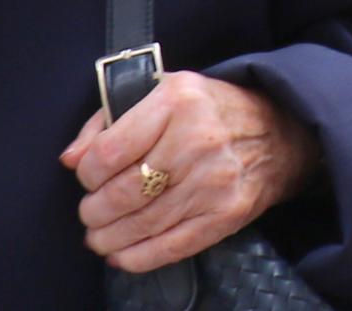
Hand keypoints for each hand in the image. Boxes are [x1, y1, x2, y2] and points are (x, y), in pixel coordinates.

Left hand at [61, 72, 318, 272]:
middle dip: (94, 210)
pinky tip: (122, 254)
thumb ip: (109, 120)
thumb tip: (71, 159)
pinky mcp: (225, 215)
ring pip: (140, 225)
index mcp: (178, 101)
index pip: (108, 153)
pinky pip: (168, 247)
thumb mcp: (163, 92)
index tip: (89, 177)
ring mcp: (213, 182)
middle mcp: (196, 140)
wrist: (281, 132)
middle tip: (92, 211)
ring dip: (108, 238)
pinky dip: (136, 258)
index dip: (87, 174)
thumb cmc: (210, 111)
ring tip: (100, 235)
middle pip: (120, 194)